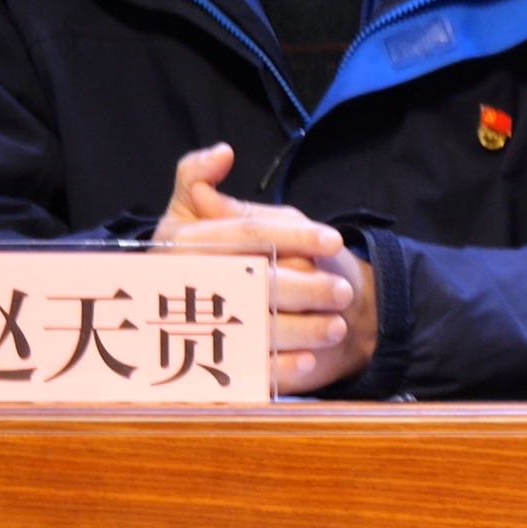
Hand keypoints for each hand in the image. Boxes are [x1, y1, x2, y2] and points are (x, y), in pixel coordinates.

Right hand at [156, 143, 376, 392]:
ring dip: (298, 331)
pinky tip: (309, 362)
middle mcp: (185, 286)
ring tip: (335, 327)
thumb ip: (204, 179)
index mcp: (184, 245)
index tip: (334, 240)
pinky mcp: (214, 368)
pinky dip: (279, 369)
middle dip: (302, 290)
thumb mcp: (223, 213)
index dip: (292, 235)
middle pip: (250, 285)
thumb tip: (220, 154)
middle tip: (342, 293)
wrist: (249, 302)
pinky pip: (246, 373)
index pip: (244, 235)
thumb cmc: (243, 252)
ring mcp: (197, 331)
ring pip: (250, 331)